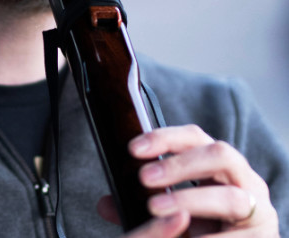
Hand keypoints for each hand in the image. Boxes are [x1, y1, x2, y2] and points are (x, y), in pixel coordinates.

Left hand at [97, 124, 278, 235]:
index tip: (133, 148)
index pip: (194, 136)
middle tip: (144, 178)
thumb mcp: (172, 212)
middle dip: (179, 164)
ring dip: (190, 200)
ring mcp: (259, 208)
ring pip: (230, 196)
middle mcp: (243, 178)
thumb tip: (106, 204)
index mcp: (218, 164)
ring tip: (155, 208)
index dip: (164, 138)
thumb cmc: (205, 228)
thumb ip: (141, 206)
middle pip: (219, 154)